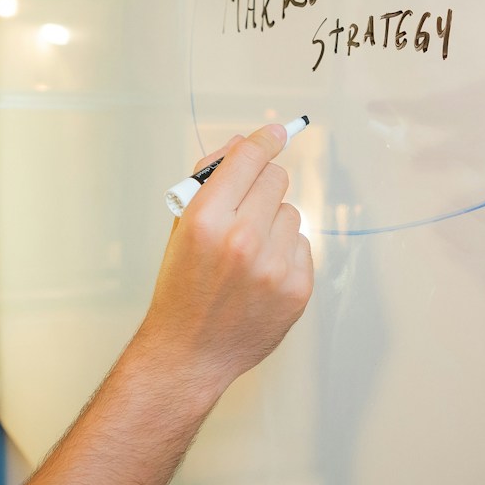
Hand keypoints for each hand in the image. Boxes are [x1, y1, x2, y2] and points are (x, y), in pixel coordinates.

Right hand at [133, 124, 314, 402]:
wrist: (190, 352)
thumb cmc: (181, 287)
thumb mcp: (181, 226)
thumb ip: (210, 179)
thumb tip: (246, 144)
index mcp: (206, 219)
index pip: (248, 158)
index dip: (263, 141)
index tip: (276, 133)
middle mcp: (242, 239)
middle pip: (276, 179)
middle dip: (262, 185)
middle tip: (247, 206)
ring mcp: (273, 266)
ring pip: (291, 212)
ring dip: (273, 222)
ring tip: (248, 251)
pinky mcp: (297, 288)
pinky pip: (302, 244)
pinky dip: (285, 252)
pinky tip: (261, 272)